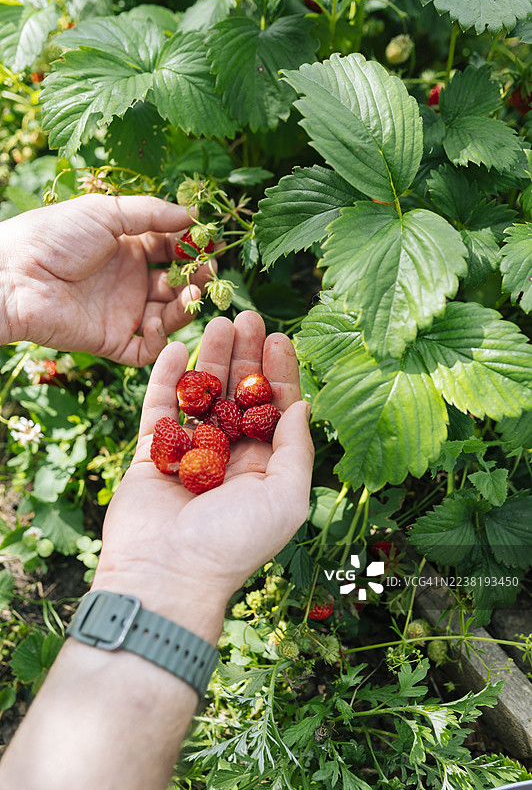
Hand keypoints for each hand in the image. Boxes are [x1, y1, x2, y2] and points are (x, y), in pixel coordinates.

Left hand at [0, 194, 212, 365]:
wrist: (14, 276)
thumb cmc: (53, 237)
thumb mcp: (105, 213)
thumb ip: (151, 214)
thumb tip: (193, 216)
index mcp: (126, 247)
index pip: (170, 248)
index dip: (192, 246)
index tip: (212, 243)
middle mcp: (129, 280)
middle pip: (176, 283)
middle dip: (196, 277)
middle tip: (208, 271)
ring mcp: (122, 312)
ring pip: (169, 315)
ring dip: (186, 305)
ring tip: (191, 294)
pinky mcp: (113, 341)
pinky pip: (148, 348)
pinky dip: (162, 339)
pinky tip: (160, 320)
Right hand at [92, 311, 313, 640]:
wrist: (166, 575)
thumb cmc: (234, 543)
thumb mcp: (286, 498)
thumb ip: (296, 449)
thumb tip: (303, 405)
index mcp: (264, 468)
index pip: (275, 410)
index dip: (278, 373)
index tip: (280, 338)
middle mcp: (228, 457)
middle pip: (238, 394)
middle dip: (245, 356)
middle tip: (249, 316)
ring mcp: (188, 454)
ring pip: (202, 394)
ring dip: (210, 358)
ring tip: (219, 322)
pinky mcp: (151, 453)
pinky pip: (160, 408)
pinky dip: (167, 378)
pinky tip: (177, 348)